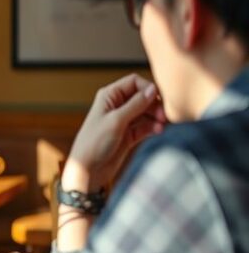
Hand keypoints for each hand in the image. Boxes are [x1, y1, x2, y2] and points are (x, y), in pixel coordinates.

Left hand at [64, 74, 165, 191]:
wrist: (88, 169)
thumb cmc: (94, 143)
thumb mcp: (116, 121)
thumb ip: (135, 105)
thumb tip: (152, 89)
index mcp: (109, 96)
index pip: (134, 82)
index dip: (148, 88)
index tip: (158, 100)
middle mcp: (117, 106)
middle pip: (143, 97)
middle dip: (155, 105)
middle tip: (164, 116)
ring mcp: (123, 121)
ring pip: (147, 112)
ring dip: (156, 117)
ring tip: (162, 125)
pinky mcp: (129, 135)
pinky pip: (146, 126)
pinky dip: (153, 127)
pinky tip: (158, 131)